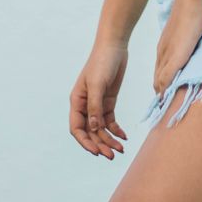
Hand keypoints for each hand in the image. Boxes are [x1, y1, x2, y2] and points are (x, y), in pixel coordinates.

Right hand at [69, 42, 128, 157]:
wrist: (115, 45)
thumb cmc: (102, 61)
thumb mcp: (97, 84)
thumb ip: (95, 106)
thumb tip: (94, 128)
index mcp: (77, 101)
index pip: (77, 128)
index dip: (85, 142)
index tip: (96, 152)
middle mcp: (85, 105)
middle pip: (91, 131)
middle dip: (100, 144)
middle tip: (112, 155)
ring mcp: (97, 104)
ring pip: (101, 128)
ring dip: (109, 139)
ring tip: (120, 149)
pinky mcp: (109, 101)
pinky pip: (110, 121)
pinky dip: (116, 130)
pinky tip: (124, 136)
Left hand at [153, 0, 201, 101]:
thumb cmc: (191, 13)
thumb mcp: (185, 33)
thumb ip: (184, 45)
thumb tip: (187, 56)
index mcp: (164, 49)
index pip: (159, 75)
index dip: (161, 88)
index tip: (163, 102)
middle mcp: (162, 54)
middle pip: (157, 81)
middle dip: (159, 96)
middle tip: (162, 112)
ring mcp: (168, 55)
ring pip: (160, 82)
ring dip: (161, 96)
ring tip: (165, 111)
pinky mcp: (175, 57)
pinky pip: (166, 79)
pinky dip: (166, 91)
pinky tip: (168, 100)